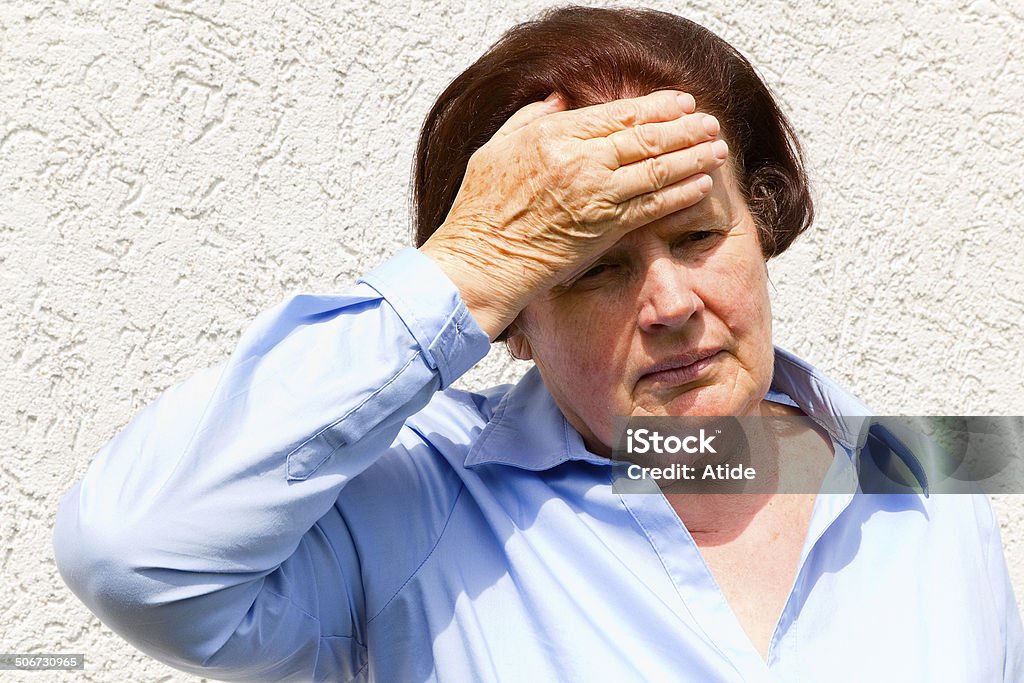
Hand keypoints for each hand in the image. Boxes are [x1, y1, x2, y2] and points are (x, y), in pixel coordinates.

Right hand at [420, 89, 727, 339]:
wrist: (479, 262)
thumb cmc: (479, 211)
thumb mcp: (494, 150)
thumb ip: (529, 120)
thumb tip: (559, 100)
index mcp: (552, 136)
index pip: (617, 114)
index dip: (655, 107)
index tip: (680, 103)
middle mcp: (579, 162)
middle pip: (645, 138)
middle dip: (684, 128)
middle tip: (709, 122)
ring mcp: (594, 197)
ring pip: (656, 169)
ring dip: (692, 157)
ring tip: (716, 148)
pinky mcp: (603, 231)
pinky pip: (651, 207)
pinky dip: (680, 193)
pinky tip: (702, 184)